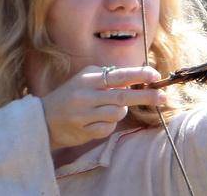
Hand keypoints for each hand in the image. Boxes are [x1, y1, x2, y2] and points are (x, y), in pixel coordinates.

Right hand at [41, 66, 165, 150]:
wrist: (43, 119)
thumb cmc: (72, 94)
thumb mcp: (86, 78)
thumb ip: (108, 76)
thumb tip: (138, 75)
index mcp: (89, 80)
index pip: (119, 75)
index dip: (139, 75)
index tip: (155, 75)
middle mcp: (86, 96)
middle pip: (123, 96)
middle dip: (146, 96)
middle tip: (163, 97)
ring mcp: (84, 115)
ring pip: (118, 113)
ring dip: (121, 111)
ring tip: (110, 108)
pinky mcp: (83, 132)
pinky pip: (108, 128)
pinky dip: (109, 124)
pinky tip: (98, 120)